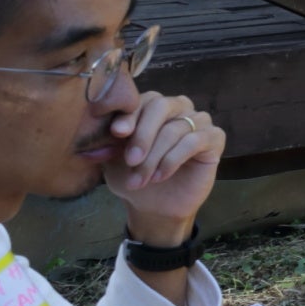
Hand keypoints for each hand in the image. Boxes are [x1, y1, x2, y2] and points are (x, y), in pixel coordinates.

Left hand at [106, 91, 224, 242]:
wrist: (154, 206)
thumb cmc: (133, 176)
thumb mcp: (113, 159)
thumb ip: (107, 142)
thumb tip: (89, 132)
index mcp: (152, 107)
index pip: (143, 99)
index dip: (130, 114)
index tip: (117, 133)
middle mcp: (177, 108)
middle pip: (161, 106)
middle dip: (143, 135)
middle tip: (131, 160)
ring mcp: (198, 121)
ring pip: (175, 128)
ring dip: (154, 157)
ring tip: (141, 179)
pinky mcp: (214, 138)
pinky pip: (195, 141)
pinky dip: (173, 160)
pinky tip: (161, 176)